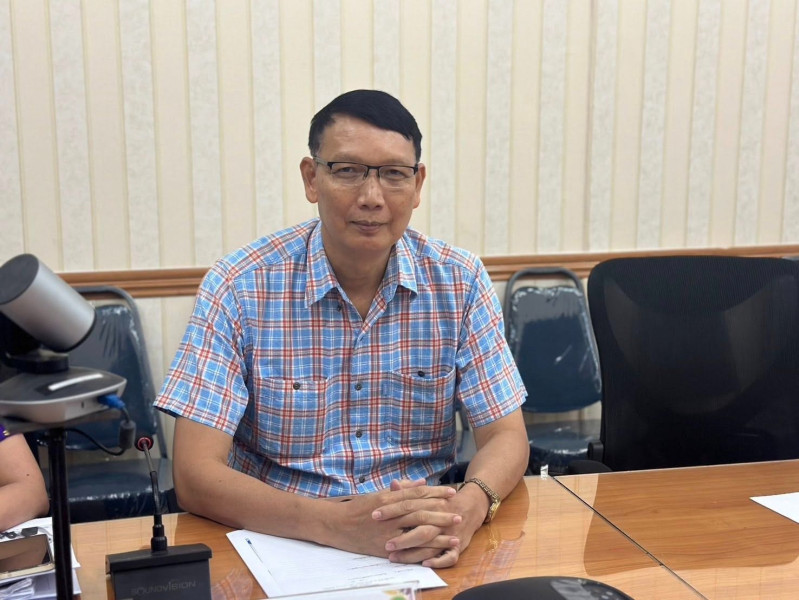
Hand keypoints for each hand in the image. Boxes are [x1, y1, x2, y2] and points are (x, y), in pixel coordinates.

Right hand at [323, 483, 460, 558]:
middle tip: (458, 515)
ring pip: (417, 530)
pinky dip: (423, 550)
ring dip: (438, 534)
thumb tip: (422, 482)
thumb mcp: (379, 494)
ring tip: (453, 535)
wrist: (335, 525)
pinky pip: (407, 549)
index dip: (435, 492)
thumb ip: (401, 490)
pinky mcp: (384, 548)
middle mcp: (389, 514)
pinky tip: (436, 551)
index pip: (416, 494)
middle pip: (421, 512)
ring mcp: (387, 532)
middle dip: (441, 514)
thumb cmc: (357, 508)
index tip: (451, 492)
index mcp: (388, 498)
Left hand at [374, 482, 487, 567]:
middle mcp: (440, 518)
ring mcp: (450, 533)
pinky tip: (424, 565)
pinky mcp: (459, 546)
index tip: (374, 515)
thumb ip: (409, 490)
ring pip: (431, 545)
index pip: (409, 504)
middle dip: (401, 536)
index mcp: (431, 502)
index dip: (391, 509)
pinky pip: (450, 557)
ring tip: (393, 557)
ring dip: (412, 552)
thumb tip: (394, 484)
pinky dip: (438, 561)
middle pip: (420, 526)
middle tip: (384, 543)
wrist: (471, 506)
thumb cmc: (442, 501)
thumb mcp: (426, 494)